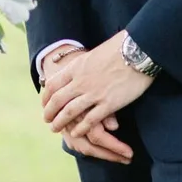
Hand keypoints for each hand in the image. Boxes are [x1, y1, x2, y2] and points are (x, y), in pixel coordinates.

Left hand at [40, 47, 134, 162]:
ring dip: (60, 122)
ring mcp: (94, 94)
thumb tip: (80, 68)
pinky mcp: (108, 104)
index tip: (44, 103)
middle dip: (49, 112)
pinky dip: (80, 128)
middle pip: (57, 101)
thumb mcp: (94, 53)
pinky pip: (90, 120)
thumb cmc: (119, 48)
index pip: (53, 85)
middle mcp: (81, 82)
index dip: (46, 97)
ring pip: (69, 112)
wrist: (137, 51)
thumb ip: (84, 65)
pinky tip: (76, 133)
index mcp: (76, 67)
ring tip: (55, 128)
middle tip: (46, 120)